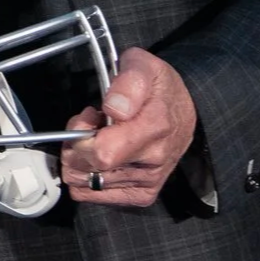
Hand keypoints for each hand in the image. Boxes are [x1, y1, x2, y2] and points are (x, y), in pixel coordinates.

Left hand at [61, 47, 196, 207]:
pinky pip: (93, 195)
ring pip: (86, 183)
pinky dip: (87, 176)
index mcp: (154, 127)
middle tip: (89, 125)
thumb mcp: (143, 65)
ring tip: (96, 139)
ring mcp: (148, 181)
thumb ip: (128, 82)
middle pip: (89, 169)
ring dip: (80, 160)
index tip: (89, 115)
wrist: (184, 113)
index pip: (101, 153)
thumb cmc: (158, 88)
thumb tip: (113, 109)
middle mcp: (153, 161)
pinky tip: (101, 157)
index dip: (81, 134)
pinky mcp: (143, 195)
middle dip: (75, 145)